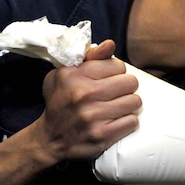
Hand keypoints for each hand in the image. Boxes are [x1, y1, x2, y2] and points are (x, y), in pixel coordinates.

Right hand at [36, 39, 140, 161]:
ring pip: (135, 102)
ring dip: (128, 105)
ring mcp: (92, 116)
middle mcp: (83, 94)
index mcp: (74, 75)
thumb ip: (89, 57)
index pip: (118, 65)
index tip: (107, 79)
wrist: (50, 140)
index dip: (115, 72)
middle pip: (131, 82)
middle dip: (125, 87)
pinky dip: (127, 122)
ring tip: (116, 107)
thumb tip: (110, 44)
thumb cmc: (60, 102)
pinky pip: (132, 122)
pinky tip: (115, 121)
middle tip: (115, 94)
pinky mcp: (101, 135)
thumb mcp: (65, 74)